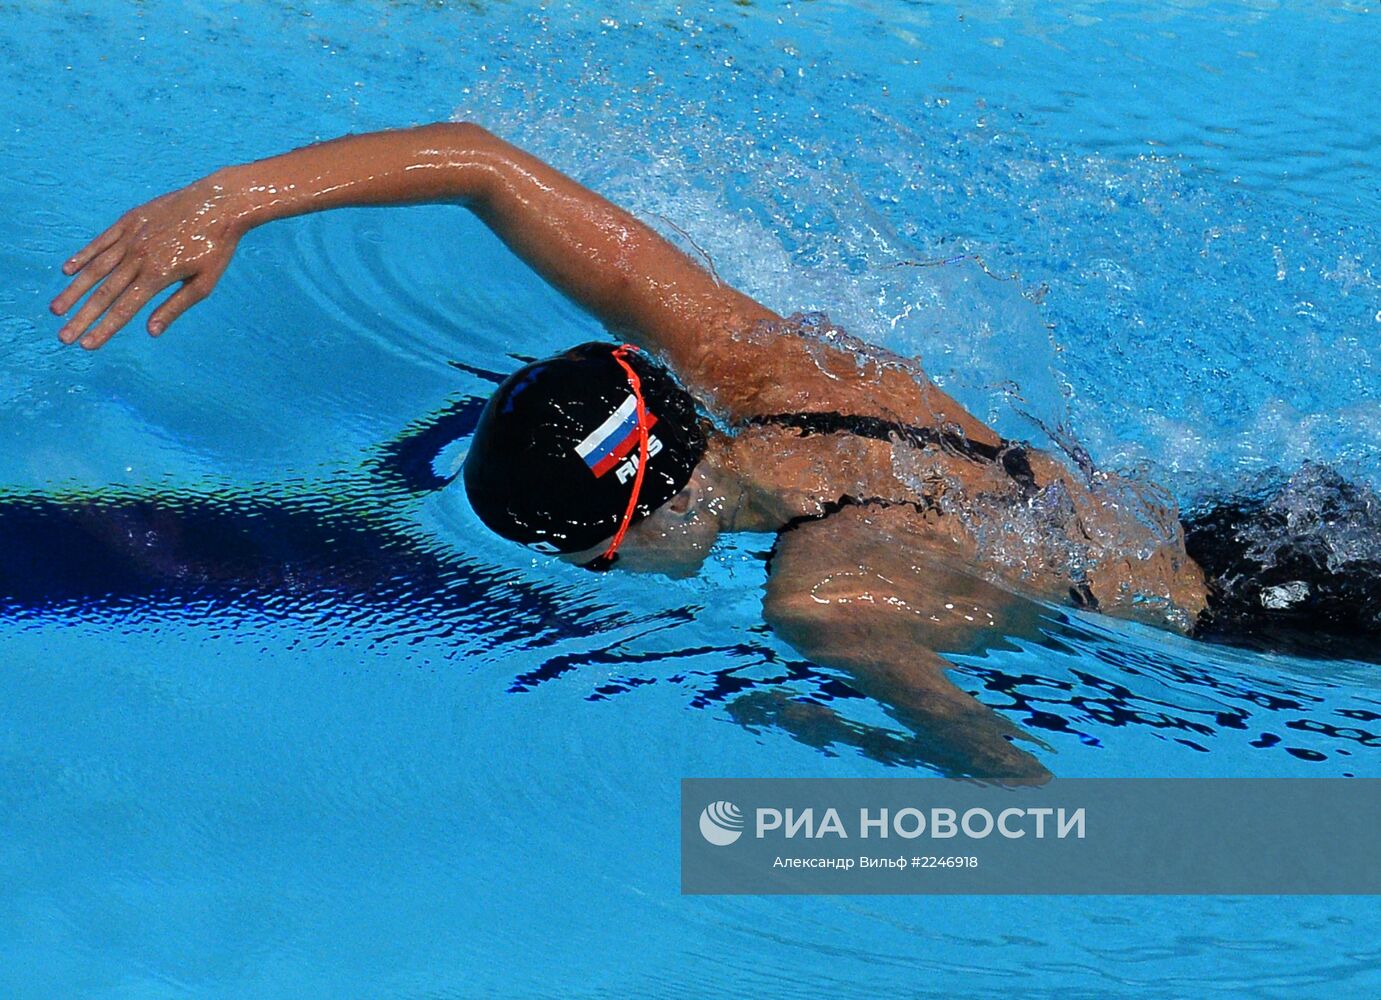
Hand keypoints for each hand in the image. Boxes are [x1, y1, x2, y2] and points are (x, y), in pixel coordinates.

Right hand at [50, 172, 247, 348]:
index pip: (125, 309)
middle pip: (104, 293)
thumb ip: (175, 307)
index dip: (104, 329)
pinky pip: (101, 241)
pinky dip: (83, 256)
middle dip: (82, 317)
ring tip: (56, 309)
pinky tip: (67, 270)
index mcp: (159, 275)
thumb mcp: (204, 283)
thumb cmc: (216, 248)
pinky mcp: (130, 220)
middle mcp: (140, 256)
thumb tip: (150, 332)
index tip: (87, 345)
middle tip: (63, 337)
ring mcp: (132, 237)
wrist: (220, 203)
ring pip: (96, 268)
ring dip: (74, 291)